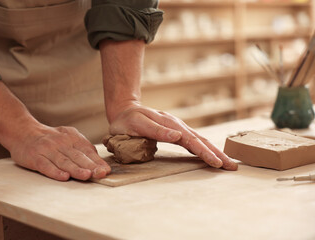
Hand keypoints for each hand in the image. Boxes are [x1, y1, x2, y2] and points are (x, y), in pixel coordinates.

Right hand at [9, 124, 110, 180]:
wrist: (22, 131)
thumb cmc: (49, 138)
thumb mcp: (67, 137)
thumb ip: (81, 148)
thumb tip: (98, 161)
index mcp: (71, 137)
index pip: (87, 150)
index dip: (97, 161)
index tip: (106, 170)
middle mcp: (61, 143)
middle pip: (78, 156)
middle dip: (91, 166)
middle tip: (101, 174)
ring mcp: (47, 150)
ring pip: (64, 161)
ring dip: (76, 169)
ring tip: (87, 175)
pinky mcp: (34, 157)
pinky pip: (46, 165)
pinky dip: (55, 171)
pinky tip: (64, 177)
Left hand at [109, 104, 237, 170]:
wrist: (125, 111)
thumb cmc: (127, 120)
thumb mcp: (138, 124)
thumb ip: (157, 130)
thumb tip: (178, 136)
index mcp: (170, 124)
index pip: (191, 140)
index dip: (204, 152)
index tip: (216, 163)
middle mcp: (177, 125)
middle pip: (200, 140)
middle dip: (217, 153)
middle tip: (231, 166)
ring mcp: (178, 128)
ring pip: (199, 140)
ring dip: (214, 151)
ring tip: (227, 163)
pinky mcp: (176, 131)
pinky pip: (193, 141)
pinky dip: (204, 148)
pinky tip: (211, 155)